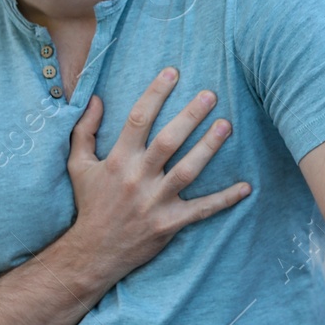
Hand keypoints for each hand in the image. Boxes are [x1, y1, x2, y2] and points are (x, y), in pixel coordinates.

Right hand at [65, 66, 249, 277]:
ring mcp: (155, 202)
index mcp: (118, 160)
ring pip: (187, 171)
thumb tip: (96, 98)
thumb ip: (85, 130)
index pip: (138, 119)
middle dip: (190, 116)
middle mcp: (137, 178)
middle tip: (210, 94)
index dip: (155, 94)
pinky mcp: (170, 223)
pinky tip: (246, 187)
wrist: (93, 252)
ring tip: (227, 126)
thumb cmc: (90, 204)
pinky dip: (224, 200)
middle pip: (168, 141)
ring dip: (208, 148)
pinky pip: (202, 210)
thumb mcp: (78, 165)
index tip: (172, 72)